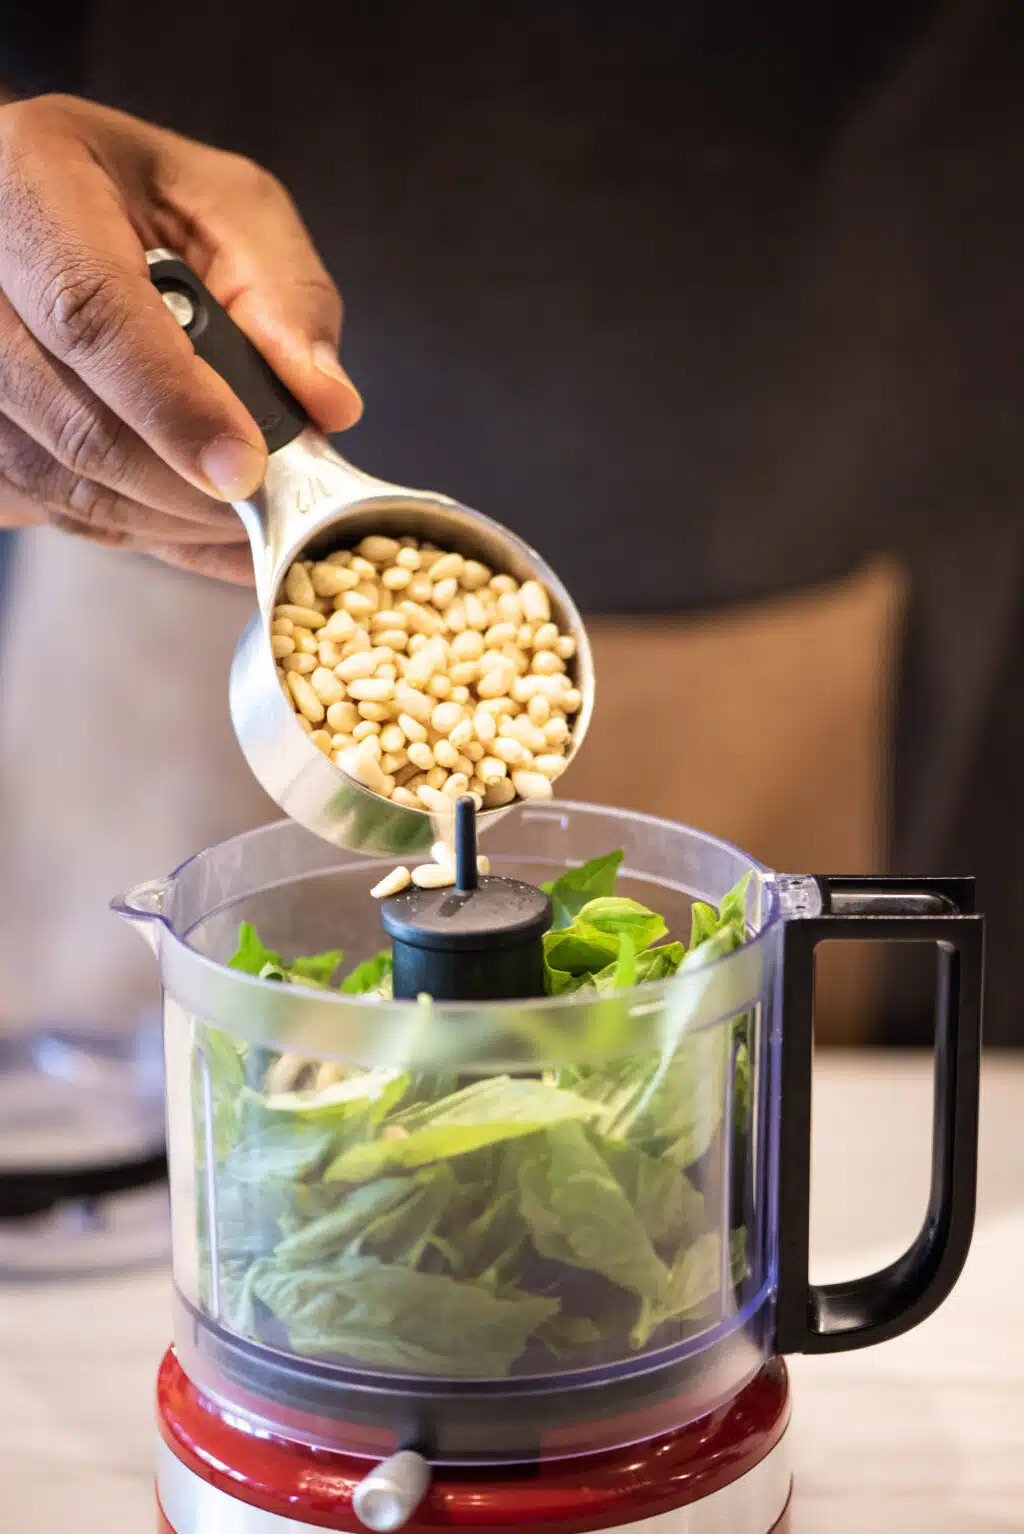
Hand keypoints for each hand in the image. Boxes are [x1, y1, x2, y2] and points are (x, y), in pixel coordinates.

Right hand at [0, 94, 361, 582]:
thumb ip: (286, 297)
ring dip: (159, 519)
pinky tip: (186, 519)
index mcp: (32, 179)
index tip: (244, 468)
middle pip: (71, 421)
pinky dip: (123, 528)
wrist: (48, 210)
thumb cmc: (140, 197)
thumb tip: (328, 403)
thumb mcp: (232, 208)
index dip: (173, 406)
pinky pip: (37, 504)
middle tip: (264, 506)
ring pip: (51, 479)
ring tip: (238, 516)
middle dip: (184, 488)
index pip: (90, 312)